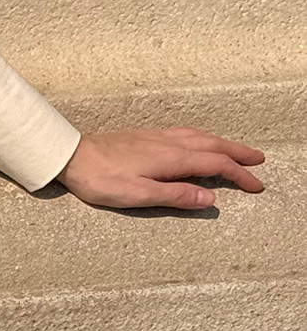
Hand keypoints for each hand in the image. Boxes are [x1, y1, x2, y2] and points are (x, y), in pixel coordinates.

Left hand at [58, 126, 264, 210]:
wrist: (71, 156)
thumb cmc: (100, 179)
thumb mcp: (138, 195)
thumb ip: (176, 195)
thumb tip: (210, 197)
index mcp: (172, 158)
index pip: (216, 164)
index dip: (239, 174)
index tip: (257, 184)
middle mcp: (169, 143)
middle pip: (213, 145)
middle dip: (238, 153)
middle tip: (259, 161)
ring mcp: (157, 137)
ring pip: (200, 136)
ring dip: (223, 143)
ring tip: (237, 150)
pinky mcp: (145, 136)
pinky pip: (185, 133)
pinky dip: (203, 138)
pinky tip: (198, 141)